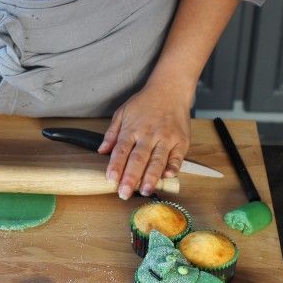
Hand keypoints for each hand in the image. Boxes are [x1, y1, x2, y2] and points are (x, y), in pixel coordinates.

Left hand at [98, 82, 190, 199]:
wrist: (170, 89)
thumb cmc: (144, 103)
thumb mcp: (122, 112)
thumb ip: (111, 133)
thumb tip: (101, 151)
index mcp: (132, 129)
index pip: (121, 150)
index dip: (116, 165)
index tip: (111, 179)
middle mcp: (148, 134)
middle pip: (138, 159)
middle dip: (131, 177)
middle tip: (124, 193)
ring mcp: (166, 138)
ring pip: (157, 160)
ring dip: (151, 177)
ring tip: (144, 190)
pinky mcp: (181, 141)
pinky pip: (177, 157)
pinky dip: (173, 167)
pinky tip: (168, 176)